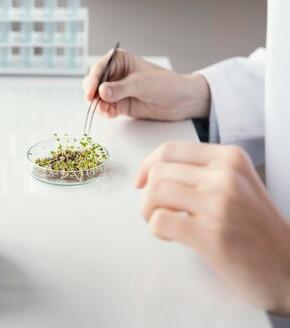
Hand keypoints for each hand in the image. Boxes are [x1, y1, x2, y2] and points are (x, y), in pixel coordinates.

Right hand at [83, 48, 209, 120]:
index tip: (90, 92)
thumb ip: (121, 88)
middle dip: (93, 94)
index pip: (99, 68)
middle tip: (96, 104)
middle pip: (94, 83)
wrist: (181, 101)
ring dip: (98, 105)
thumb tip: (101, 91)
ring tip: (107, 110)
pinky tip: (111, 113)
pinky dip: (105, 111)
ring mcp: (117, 90)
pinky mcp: (120, 104)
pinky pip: (106, 108)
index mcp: (120, 60)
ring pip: (98, 97)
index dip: (92, 80)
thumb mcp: (142, 83)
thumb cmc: (166, 84)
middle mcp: (115, 74)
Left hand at [135, 141, 289, 313]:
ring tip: (163, 222)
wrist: (289, 267)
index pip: (170, 149)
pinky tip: (171, 236)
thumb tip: (153, 170)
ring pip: (155, 192)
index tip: (142, 181)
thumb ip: (202, 172)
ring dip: (149, 211)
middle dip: (148, 193)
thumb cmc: (259, 229)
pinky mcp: (211, 234)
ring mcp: (218, 204)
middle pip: (158, 171)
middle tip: (156, 209)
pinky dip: (156, 230)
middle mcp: (225, 175)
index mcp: (230, 158)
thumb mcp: (238, 183)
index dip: (147, 165)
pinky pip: (160, 221)